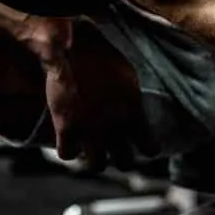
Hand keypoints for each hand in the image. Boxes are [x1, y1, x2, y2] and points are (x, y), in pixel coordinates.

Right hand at [14, 16, 156, 169]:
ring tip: (93, 151)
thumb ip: (133, 103)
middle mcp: (114, 127)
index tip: (141, 146)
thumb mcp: (129, 78)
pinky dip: (68, 150)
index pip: (149, 149)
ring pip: (96, 165)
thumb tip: (136, 116)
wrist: (73, 48)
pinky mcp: (65, 127)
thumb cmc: (103, 56)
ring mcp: (89, 130)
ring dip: (95, 160)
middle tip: (116, 151)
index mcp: (133, 113)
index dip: (145, 149)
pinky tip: (69, 142)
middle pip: (124, 163)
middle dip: (121, 158)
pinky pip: (67, 154)